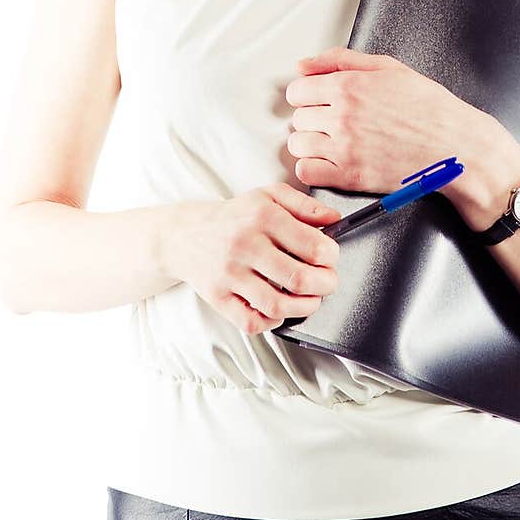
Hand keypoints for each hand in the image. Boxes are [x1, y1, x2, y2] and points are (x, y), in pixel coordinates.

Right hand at [164, 183, 342, 334]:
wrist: (184, 234)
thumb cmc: (234, 216)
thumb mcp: (269, 196)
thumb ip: (305, 205)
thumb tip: (335, 218)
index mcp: (263, 216)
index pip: (313, 246)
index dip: (331, 257)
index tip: (331, 258)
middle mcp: (245, 244)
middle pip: (299, 278)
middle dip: (325, 285)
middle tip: (328, 282)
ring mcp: (230, 274)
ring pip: (277, 305)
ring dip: (305, 308)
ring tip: (311, 300)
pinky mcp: (218, 297)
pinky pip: (250, 321)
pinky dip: (272, 322)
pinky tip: (280, 311)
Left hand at [284, 45, 498, 200]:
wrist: (455, 146)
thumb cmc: (429, 108)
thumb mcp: (388, 68)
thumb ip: (340, 60)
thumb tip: (304, 65)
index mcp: (349, 86)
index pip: (297, 90)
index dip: (308, 95)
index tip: (318, 100)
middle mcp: (342, 116)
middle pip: (298, 118)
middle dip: (312, 118)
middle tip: (334, 121)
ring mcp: (345, 148)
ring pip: (298, 144)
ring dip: (311, 143)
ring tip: (332, 141)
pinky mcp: (350, 177)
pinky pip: (307, 172)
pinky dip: (313, 168)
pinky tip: (330, 161)